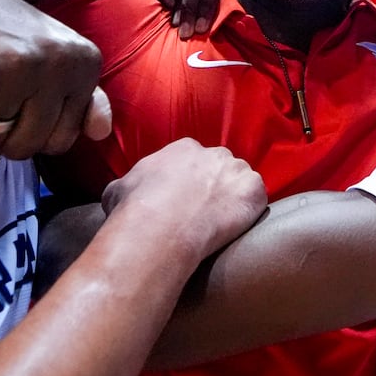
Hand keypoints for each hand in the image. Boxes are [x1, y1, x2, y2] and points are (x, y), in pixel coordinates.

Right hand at [105, 138, 267, 255]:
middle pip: (220, 167)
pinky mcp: (253, 191)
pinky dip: (250, 209)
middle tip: (205, 209)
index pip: (194, 158)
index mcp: (184, 148)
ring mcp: (237, 171)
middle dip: (215, 184)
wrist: (160, 227)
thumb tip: (124, 190)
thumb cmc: (136, 208)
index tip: (187, 197)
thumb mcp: (118, 187)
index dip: (192, 179)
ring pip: (241, 181)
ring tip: (222, 221)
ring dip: (234, 196)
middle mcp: (214, 153)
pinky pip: (257, 197)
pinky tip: (237, 224)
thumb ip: (130, 182)